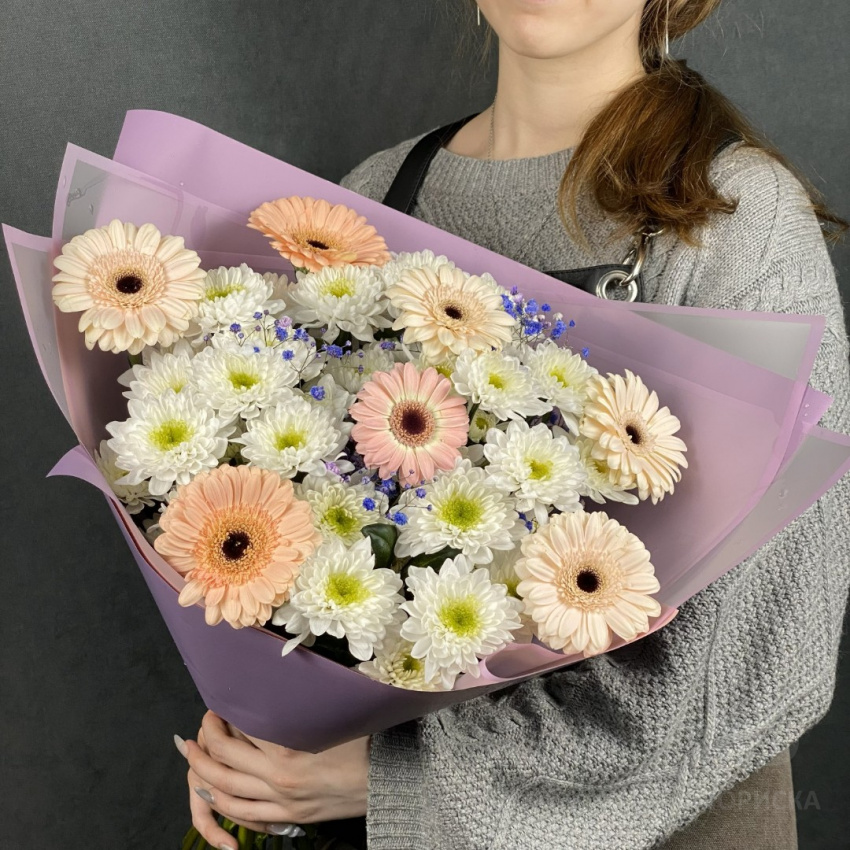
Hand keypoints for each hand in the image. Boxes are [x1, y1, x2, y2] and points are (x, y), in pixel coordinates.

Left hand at [178, 710, 369, 847]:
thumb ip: (297, 707)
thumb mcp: (330, 716)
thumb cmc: (364, 742)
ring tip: (193, 758)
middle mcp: (279, 778)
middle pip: (224, 760)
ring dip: (203, 773)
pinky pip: (244, 815)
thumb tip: (273, 688)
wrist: (387, 779)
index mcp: (289, 748)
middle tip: (199, 727)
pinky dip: (221, 804)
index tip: (218, 706)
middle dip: (205, 742)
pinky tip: (212, 793)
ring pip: (226, 792)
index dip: (222, 717)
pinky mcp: (288, 816)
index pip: (240, 730)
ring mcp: (281, 801)